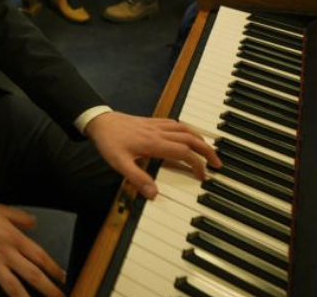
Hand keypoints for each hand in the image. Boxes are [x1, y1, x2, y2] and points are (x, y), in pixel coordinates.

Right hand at [0, 196, 65, 296]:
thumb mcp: (3, 209)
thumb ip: (21, 218)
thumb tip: (34, 222)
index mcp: (15, 238)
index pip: (41, 257)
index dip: (54, 269)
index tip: (63, 278)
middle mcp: (7, 254)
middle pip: (33, 276)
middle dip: (49, 290)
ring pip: (14, 288)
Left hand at [84, 112, 220, 200]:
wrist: (99, 121)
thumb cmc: (109, 142)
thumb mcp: (119, 164)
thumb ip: (137, 179)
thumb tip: (154, 194)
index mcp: (154, 144)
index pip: (184, 153)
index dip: (197, 164)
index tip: (203, 176)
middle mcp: (159, 132)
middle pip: (191, 138)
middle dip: (207, 150)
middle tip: (217, 163)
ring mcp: (156, 125)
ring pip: (185, 129)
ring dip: (200, 138)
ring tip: (209, 150)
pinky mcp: (152, 122)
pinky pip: (176, 123)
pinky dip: (188, 129)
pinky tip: (189, 135)